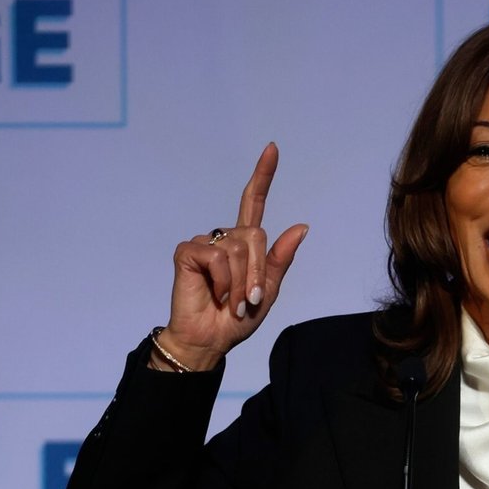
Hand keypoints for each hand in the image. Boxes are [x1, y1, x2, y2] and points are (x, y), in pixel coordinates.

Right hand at [159, 143, 308, 369]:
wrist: (211, 339)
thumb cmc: (237, 318)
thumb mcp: (268, 290)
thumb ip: (281, 259)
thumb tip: (301, 226)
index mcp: (245, 245)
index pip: (253, 202)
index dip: (263, 176)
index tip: (272, 148)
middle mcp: (225, 237)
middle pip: (255, 235)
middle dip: (257, 272)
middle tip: (248, 299)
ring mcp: (205, 243)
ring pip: (237, 248)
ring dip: (240, 282)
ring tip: (231, 301)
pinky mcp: (188, 252)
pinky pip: (216, 257)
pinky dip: (222, 281)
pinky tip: (215, 294)